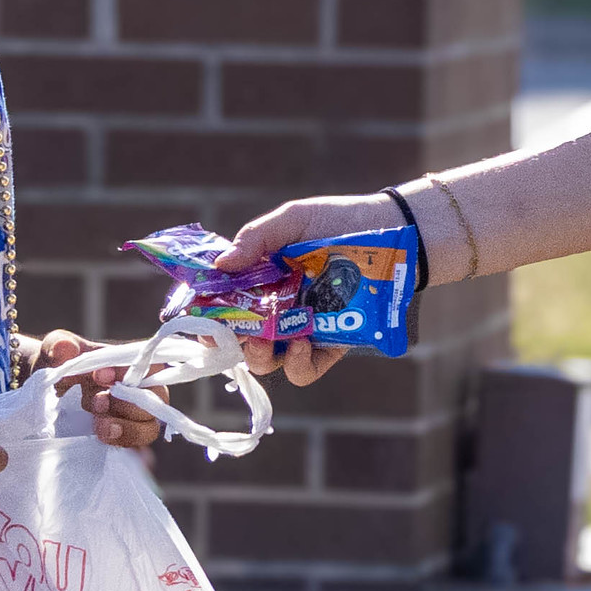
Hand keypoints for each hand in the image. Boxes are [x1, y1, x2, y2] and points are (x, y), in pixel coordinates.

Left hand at [33, 327, 165, 449]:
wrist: (43, 391)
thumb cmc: (58, 363)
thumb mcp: (54, 348)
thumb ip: (59, 345)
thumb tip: (65, 350)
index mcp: (130, 363)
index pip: (149, 366)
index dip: (128, 373)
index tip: (97, 376)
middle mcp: (139, 390)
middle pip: (157, 400)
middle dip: (128, 403)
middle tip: (96, 403)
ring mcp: (132, 417)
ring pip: (149, 427)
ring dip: (127, 429)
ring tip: (99, 427)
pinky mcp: (121, 438)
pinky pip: (135, 447)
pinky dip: (122, 444)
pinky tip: (101, 441)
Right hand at [218, 195, 399, 390]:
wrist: (392, 232)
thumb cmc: (339, 221)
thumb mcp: (293, 221)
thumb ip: (256, 238)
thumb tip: (220, 264)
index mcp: (261, 281)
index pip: (224, 306)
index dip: (206, 316)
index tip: (198, 316)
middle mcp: (277, 310)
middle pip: (240, 340)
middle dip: (227, 341)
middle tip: (228, 331)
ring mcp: (303, 330)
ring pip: (268, 361)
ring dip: (257, 355)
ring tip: (262, 338)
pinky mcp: (331, 345)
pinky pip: (306, 370)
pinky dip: (297, 364)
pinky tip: (300, 343)